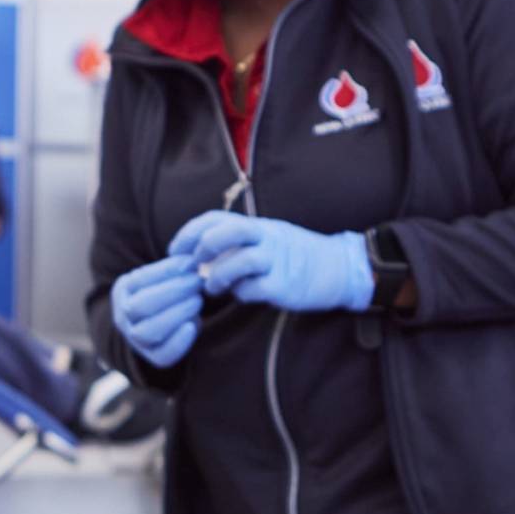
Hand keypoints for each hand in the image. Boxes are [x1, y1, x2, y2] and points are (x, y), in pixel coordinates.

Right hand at [110, 255, 200, 368]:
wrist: (159, 322)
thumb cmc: (165, 292)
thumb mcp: (162, 276)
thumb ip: (173, 269)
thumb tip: (192, 260)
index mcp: (124, 291)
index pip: (138, 281)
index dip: (165, 272)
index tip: (189, 263)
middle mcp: (123, 317)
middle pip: (139, 307)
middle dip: (171, 292)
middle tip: (197, 281)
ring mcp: (136, 340)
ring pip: (147, 332)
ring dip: (175, 314)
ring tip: (198, 300)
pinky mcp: (154, 357)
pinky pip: (162, 355)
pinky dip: (178, 342)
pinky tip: (193, 326)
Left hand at [170, 211, 373, 313]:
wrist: (339, 268)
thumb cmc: (296, 256)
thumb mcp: (267, 239)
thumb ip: (237, 245)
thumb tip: (201, 258)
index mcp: (258, 226)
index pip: (216, 218)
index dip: (190, 232)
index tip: (176, 250)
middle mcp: (266, 238)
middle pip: (228, 231)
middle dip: (203, 248)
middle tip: (195, 265)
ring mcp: (277, 260)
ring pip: (240, 260)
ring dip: (218, 276)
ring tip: (214, 287)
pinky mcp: (286, 285)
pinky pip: (255, 288)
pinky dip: (241, 293)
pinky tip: (241, 295)